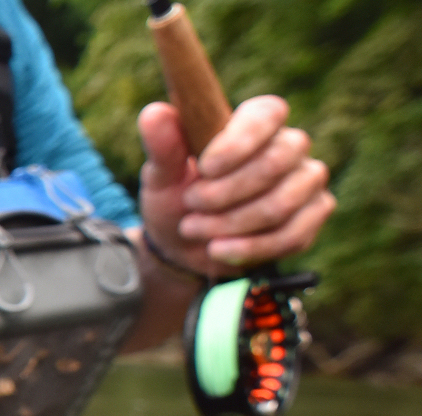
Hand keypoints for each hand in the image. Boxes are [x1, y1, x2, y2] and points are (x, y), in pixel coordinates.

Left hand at [137, 96, 333, 274]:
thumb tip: (154, 113)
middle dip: (223, 193)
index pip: (268, 113)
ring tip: (194, 228)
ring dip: (229, 224)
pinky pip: (292, 234)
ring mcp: (307, 180)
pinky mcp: (314, 215)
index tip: (204, 167)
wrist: (185, 247)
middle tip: (190, 204)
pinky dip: (247, 248)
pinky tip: (217, 249)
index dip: (239, 142)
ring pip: (281, 204)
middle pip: (274, 163)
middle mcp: (289, 146)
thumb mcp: (161, 176)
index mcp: (254, 123)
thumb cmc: (176, 199)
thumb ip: (162, 146)